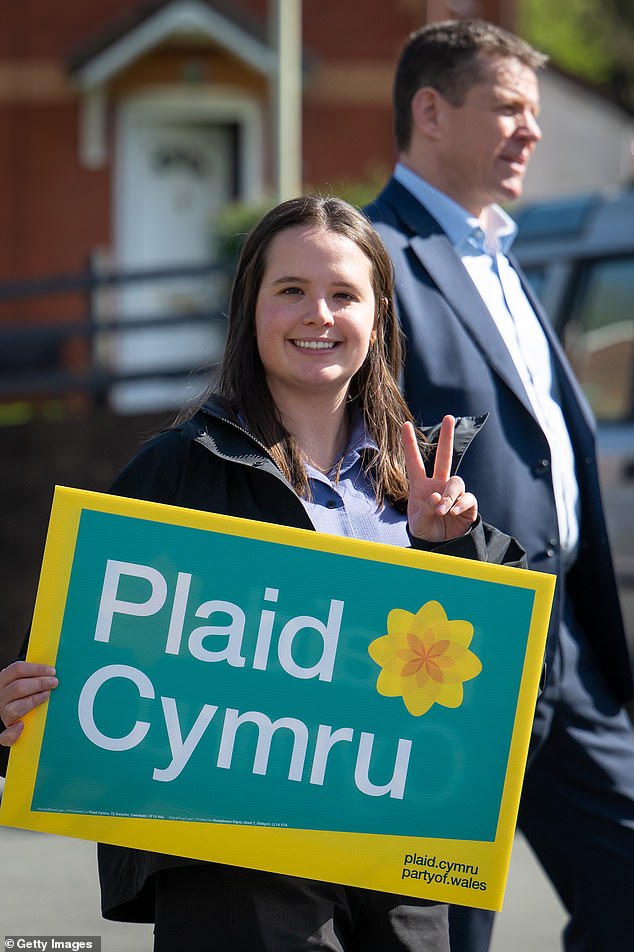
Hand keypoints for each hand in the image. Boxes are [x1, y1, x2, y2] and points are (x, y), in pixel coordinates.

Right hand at [0, 660, 57, 746]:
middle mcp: (1, 696)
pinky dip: (13, 732)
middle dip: (39, 684)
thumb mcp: (26, 678)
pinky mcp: (7, 728)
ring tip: (46, 697)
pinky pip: (5, 735)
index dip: (37, 669)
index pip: (17, 670)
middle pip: (18, 687)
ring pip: (13, 709)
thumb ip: (35, 674)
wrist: (15, 706)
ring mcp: (3, 712)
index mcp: (5, 680)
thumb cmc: (25, 691)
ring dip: (32, 701)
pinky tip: (22, 726)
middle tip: (54, 682)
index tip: (52, 671)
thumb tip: (52, 670)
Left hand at [402, 415, 477, 542]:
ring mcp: (453, 493)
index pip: (414, 462)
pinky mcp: (467, 504)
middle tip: (449, 417)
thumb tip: (437, 497)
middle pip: (444, 457)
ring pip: (456, 482)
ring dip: (449, 495)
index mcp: (421, 486)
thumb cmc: (425, 531)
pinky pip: (467, 498)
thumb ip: (425, 509)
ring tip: (443, 510)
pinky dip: (460, 504)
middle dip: (446, 437)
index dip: (410, 444)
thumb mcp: (418, 522)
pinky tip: (453, 512)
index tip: (405, 424)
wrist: (441, 546)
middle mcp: (438, 485)